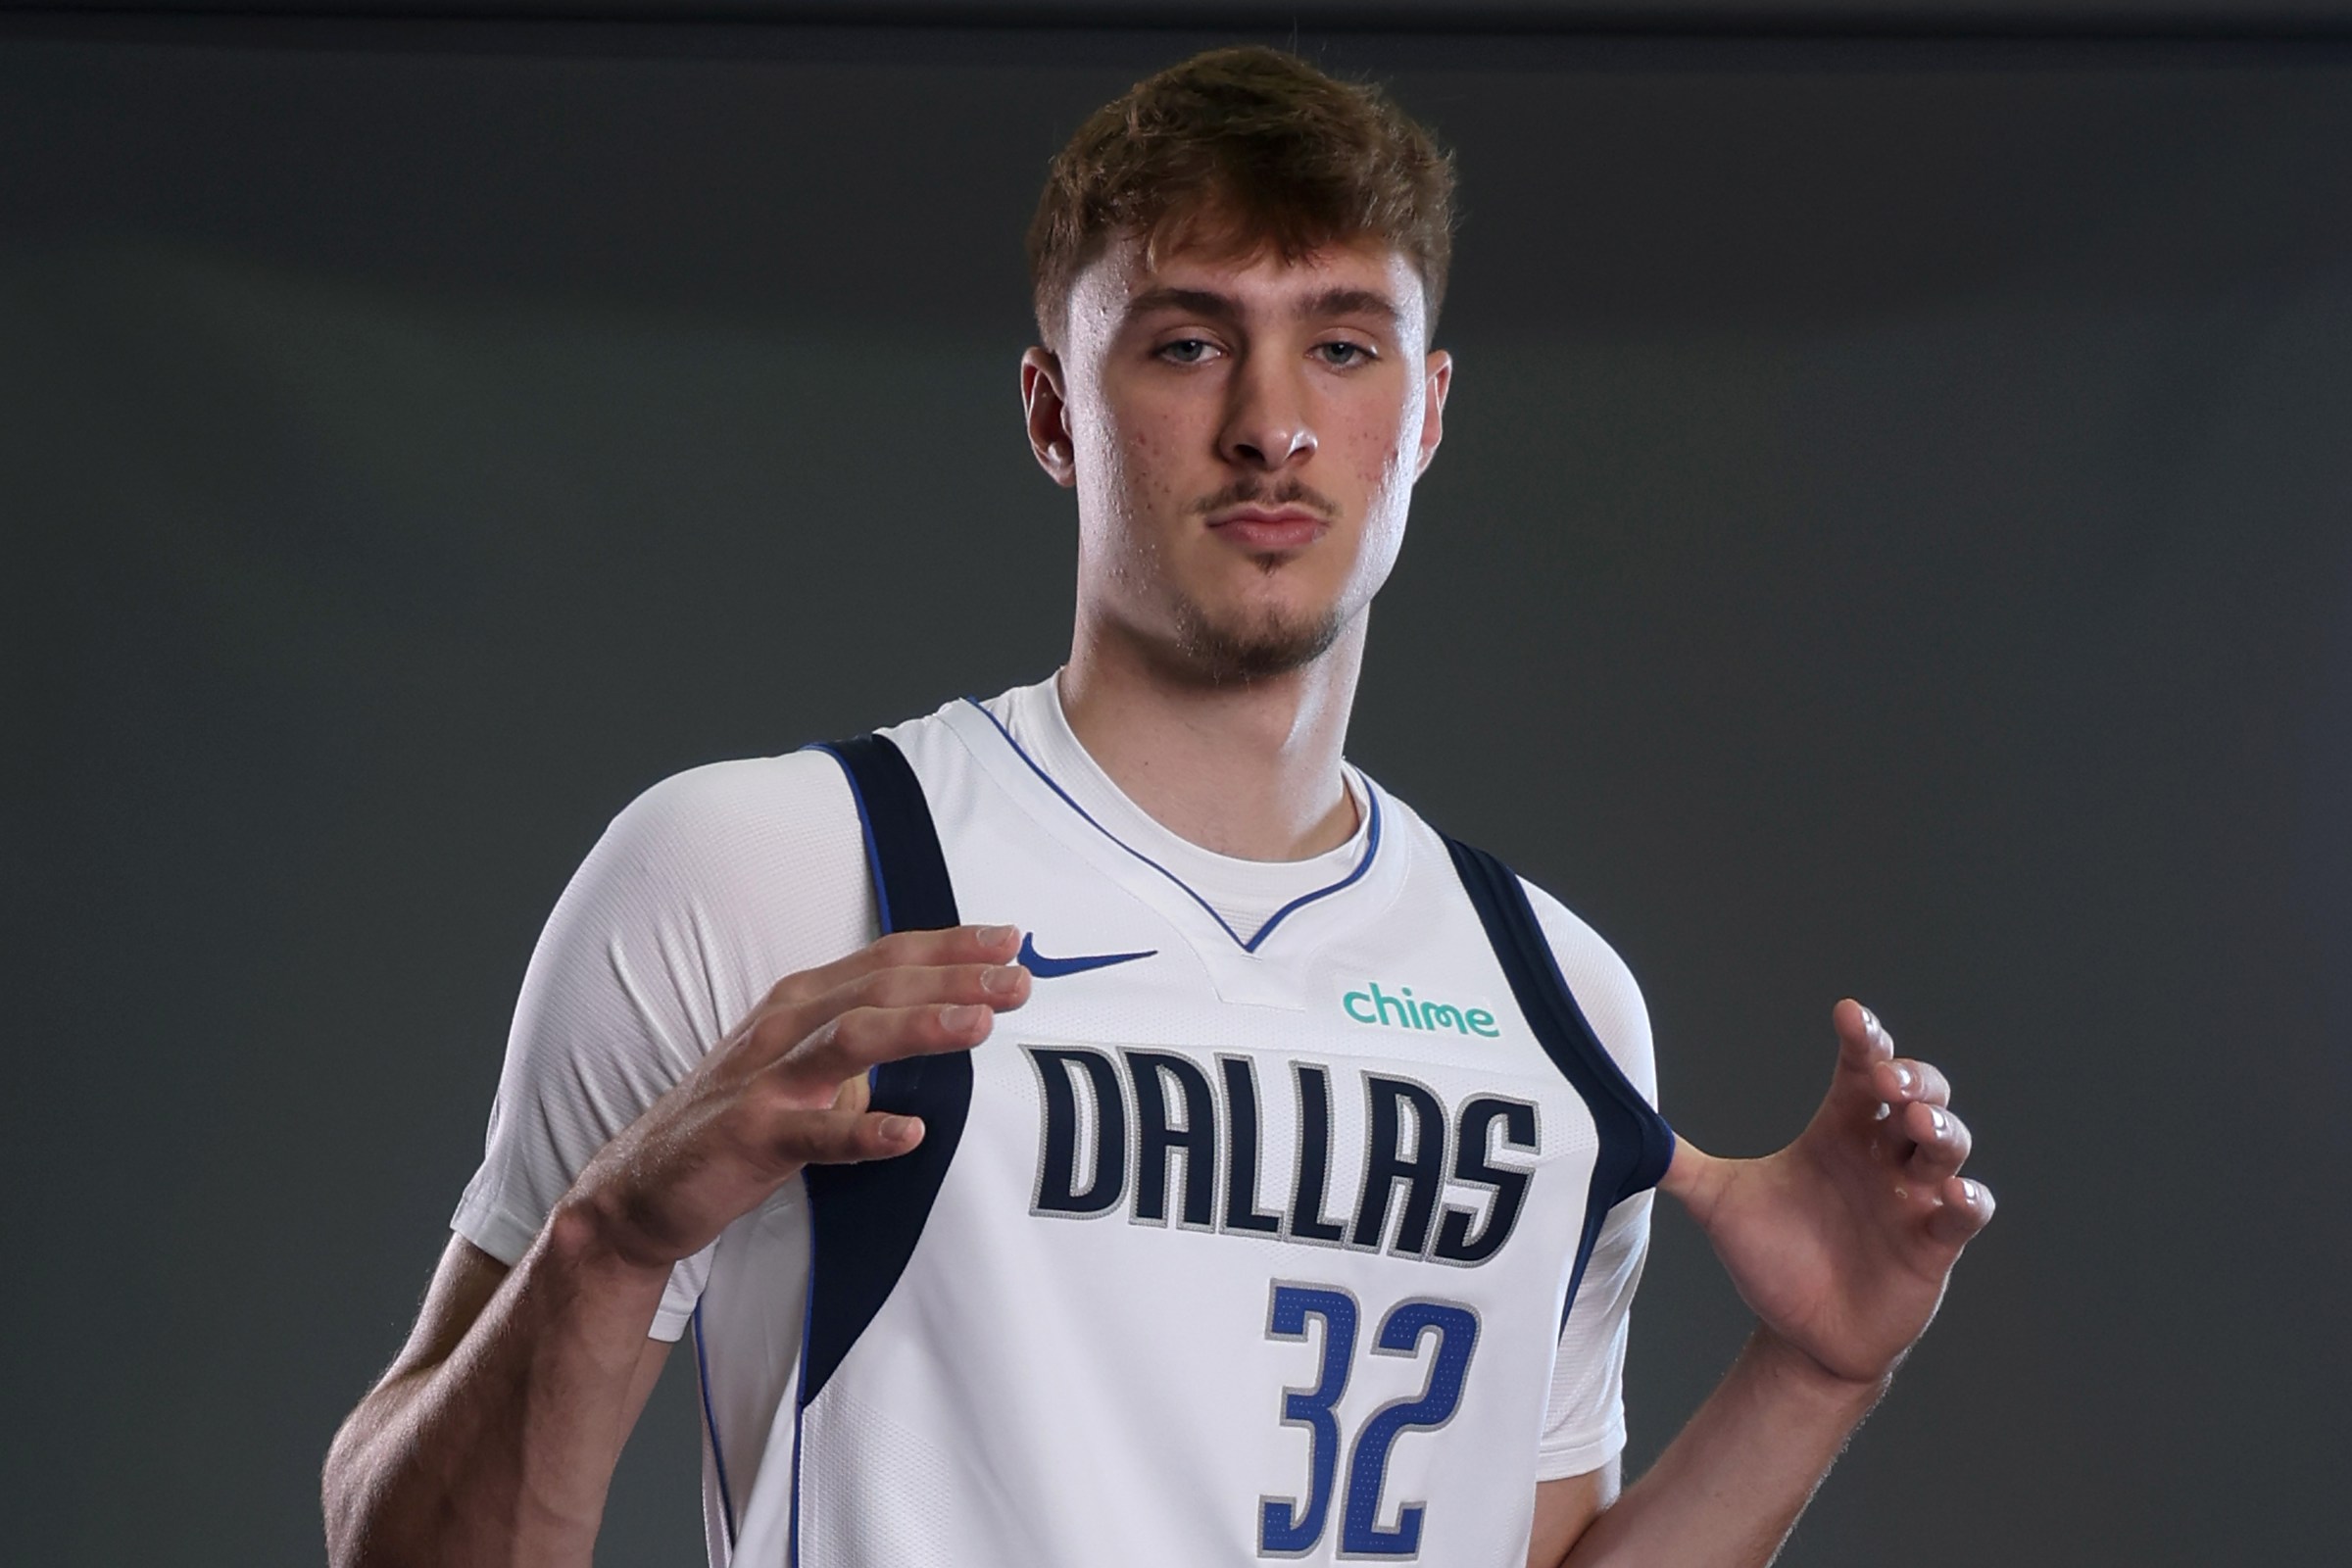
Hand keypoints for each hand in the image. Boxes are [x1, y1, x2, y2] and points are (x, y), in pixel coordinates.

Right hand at [559, 924, 1031, 1273]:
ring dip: (919, 1027)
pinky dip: (861, 1130)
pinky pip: (812, 1134)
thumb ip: (864, 1046)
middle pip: (879, 987)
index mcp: (800, 1003)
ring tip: (980, 1026)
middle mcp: (784, 1027)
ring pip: (849, 1039)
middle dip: (955, 978)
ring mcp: (765, 1080)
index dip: (950, 944)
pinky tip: (910, 1133)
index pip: (886, 959)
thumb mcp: (804, 1067)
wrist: (640, 1187)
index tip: (1012, 939)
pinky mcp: (750, 1137)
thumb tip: (949, 1029)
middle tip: (1019, 980)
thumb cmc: (738, 1120)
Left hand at [1659, 999, 1993, 1387]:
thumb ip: (1680, 1163)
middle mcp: (1882, 1155)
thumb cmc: (1771, 1258)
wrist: (1798, 1334)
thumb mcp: (1720, 1204)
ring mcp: (1913, 1197)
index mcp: (1838, 1131)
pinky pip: (1965, 1214)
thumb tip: (1620, 1126)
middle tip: (1884, 1080)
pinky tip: (1953, 1194)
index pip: (1858, 1070)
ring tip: (1915, 1123)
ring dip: (1941, 1127)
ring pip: (1947, 1144)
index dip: (1862, 1040)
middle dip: (1910, 1079)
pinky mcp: (1933, 1245)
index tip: (1846, 1015)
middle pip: (1917, 1093)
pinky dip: (1968, 1199)